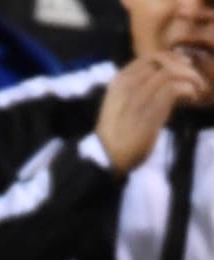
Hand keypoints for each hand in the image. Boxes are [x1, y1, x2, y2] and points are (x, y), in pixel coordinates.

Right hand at [97, 52, 209, 174]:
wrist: (107, 155)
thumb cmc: (115, 132)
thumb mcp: (120, 103)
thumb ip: (136, 89)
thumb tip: (162, 81)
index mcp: (119, 81)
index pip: (149, 57)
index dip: (171, 59)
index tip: (183, 67)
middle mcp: (128, 84)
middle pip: (163, 61)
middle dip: (184, 66)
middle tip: (195, 78)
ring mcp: (138, 96)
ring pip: (172, 72)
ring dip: (191, 78)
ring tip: (197, 89)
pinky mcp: (150, 109)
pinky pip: (175, 89)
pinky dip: (189, 90)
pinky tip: (192, 99)